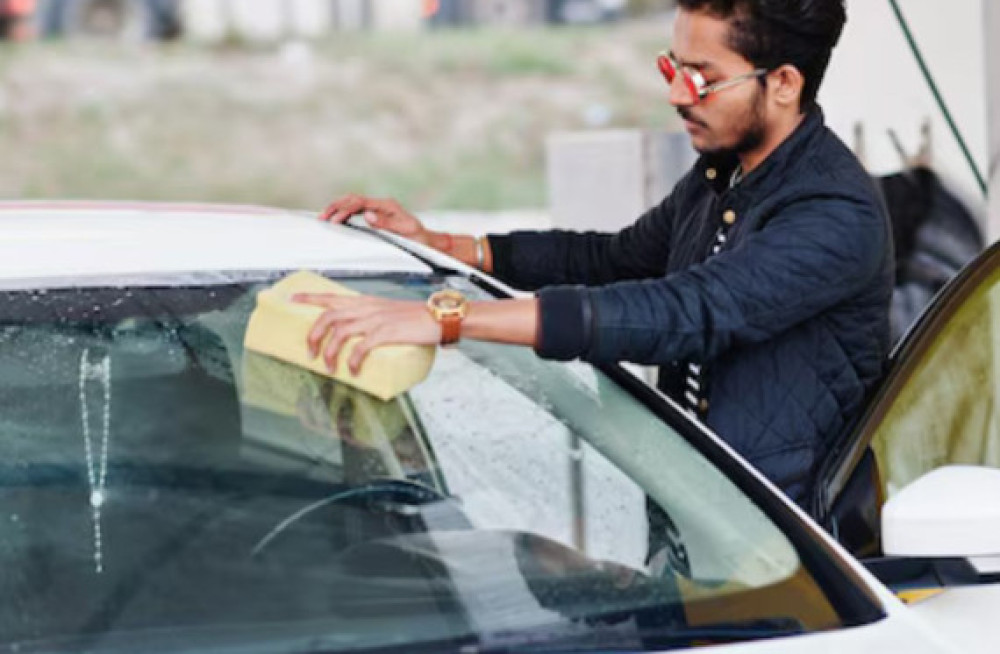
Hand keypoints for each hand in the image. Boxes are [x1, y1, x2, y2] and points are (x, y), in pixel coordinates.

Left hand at [293, 293, 440, 374]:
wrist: (440, 317)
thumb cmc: (417, 318)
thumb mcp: (389, 313)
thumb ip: (373, 321)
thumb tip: (360, 339)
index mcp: (366, 302)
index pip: (331, 296)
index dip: (309, 298)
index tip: (292, 300)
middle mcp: (368, 308)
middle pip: (329, 316)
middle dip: (313, 334)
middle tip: (310, 351)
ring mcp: (376, 319)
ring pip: (339, 331)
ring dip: (329, 351)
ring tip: (329, 367)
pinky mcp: (387, 332)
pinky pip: (361, 347)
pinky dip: (353, 360)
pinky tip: (353, 370)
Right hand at [319, 194, 429, 245]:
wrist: (426, 239)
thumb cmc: (417, 236)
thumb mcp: (405, 230)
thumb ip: (386, 223)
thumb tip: (366, 215)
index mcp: (387, 205)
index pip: (361, 203)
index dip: (346, 210)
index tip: (334, 219)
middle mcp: (381, 204)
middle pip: (354, 199)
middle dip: (337, 206)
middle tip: (322, 216)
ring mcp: (378, 208)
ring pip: (353, 203)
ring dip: (338, 207)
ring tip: (323, 216)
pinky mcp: (376, 215)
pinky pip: (356, 210)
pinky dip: (344, 212)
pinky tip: (335, 218)